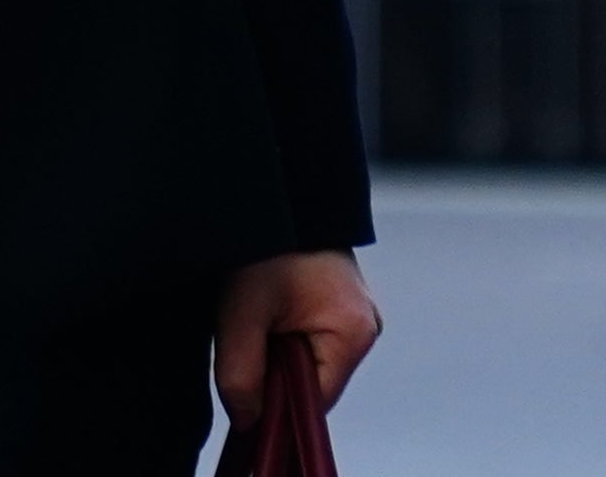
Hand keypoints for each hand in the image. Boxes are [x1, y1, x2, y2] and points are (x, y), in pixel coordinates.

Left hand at [213, 249, 379, 429]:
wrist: (274, 183)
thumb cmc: (264, 242)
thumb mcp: (243, 310)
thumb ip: (242, 373)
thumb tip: (248, 423)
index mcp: (354, 333)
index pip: (316, 401)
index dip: (278, 405)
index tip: (244, 390)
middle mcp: (363, 325)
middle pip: (312, 382)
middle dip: (274, 372)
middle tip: (243, 339)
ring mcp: (351, 312)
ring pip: (304, 359)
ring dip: (274, 350)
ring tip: (252, 315)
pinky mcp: (334, 301)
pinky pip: (305, 336)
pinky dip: (279, 332)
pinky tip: (260, 309)